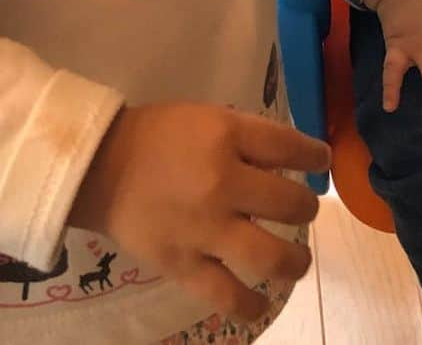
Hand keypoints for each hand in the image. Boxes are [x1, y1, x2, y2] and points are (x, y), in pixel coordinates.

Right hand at [68, 103, 329, 320]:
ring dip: (294, 262)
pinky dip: (250, 304)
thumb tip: (289, 161)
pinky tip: (261, 302)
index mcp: (226, 135)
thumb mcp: (207, 117)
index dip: (315, 157)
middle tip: (303, 211)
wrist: (99, 167)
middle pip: (289, 204)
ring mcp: (204, 228)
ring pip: (268, 257)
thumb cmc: (157, 136)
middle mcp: (221, 182)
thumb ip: (246, 138)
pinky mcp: (183, 265)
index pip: (290, 148)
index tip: (322, 163)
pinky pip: (227, 295)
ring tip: (297, 262)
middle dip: (306, 209)